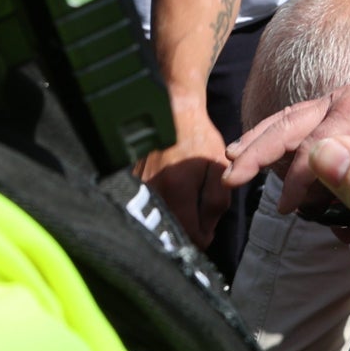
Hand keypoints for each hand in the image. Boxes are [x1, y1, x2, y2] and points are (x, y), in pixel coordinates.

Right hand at [142, 99, 232, 242]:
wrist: (171, 111)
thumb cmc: (198, 138)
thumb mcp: (218, 167)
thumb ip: (216, 202)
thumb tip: (207, 233)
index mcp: (177, 189)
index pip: (188, 235)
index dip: (202, 239)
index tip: (208, 231)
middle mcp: (154, 192)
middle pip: (170, 233)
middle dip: (186, 234)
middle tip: (197, 221)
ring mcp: (139, 188)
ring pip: (158, 223)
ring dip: (172, 223)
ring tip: (185, 209)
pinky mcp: (131, 184)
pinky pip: (147, 210)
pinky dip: (159, 212)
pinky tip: (170, 200)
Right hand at [225, 47, 349, 213]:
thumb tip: (346, 195)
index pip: (313, 151)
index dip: (297, 183)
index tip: (285, 209)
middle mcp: (335, 101)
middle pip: (285, 129)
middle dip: (254, 155)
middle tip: (228, 179)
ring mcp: (334, 98)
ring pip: (285, 118)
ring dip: (256, 138)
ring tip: (230, 157)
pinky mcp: (338, 100)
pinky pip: (296, 113)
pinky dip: (273, 127)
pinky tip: (259, 139)